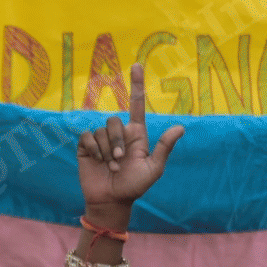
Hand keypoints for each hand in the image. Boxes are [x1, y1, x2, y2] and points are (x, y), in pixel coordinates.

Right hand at [76, 64, 184, 227]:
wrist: (111, 201)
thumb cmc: (134, 186)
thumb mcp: (154, 169)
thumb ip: (164, 148)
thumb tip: (180, 127)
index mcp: (136, 135)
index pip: (136, 104)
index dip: (136, 84)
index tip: (136, 65)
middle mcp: (118, 134)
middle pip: (115, 120)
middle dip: (117, 140)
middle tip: (119, 159)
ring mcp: (101, 140)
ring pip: (101, 130)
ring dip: (106, 149)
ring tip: (110, 165)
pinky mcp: (86, 148)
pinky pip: (87, 137)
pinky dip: (93, 150)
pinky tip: (97, 162)